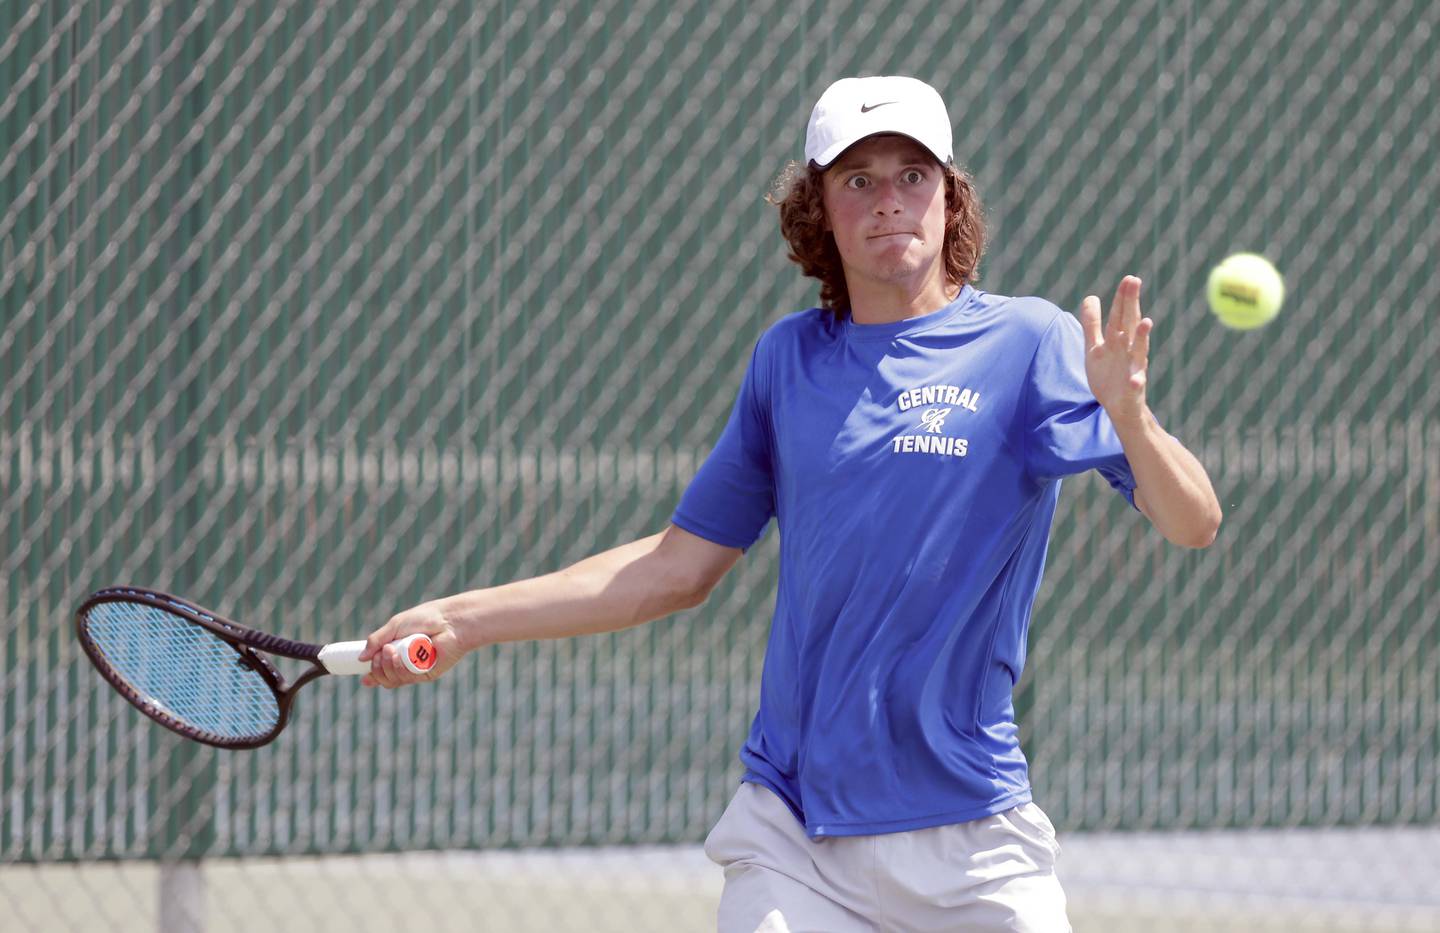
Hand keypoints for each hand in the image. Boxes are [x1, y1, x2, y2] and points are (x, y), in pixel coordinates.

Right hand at [358, 600, 464, 687]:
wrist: (449, 621)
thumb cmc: (426, 618)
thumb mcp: (395, 626)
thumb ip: (376, 640)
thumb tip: (361, 658)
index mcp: (399, 651)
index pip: (382, 668)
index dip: (373, 675)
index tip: (363, 677)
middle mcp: (406, 663)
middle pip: (384, 677)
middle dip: (376, 668)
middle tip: (380, 653)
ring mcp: (416, 670)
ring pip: (392, 681)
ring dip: (387, 667)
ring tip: (391, 650)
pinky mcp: (426, 674)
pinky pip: (406, 679)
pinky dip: (399, 669)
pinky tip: (399, 657)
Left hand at [1079, 275, 1152, 426]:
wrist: (1119, 408)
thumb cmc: (1109, 376)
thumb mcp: (1095, 348)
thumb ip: (1092, 324)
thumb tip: (1090, 297)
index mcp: (1118, 340)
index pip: (1120, 315)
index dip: (1123, 298)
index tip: (1129, 278)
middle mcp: (1128, 351)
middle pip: (1130, 324)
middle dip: (1132, 304)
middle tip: (1135, 282)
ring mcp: (1133, 369)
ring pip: (1139, 351)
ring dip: (1142, 337)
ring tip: (1146, 322)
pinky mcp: (1133, 389)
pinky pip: (1136, 384)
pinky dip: (1137, 381)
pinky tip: (1137, 379)